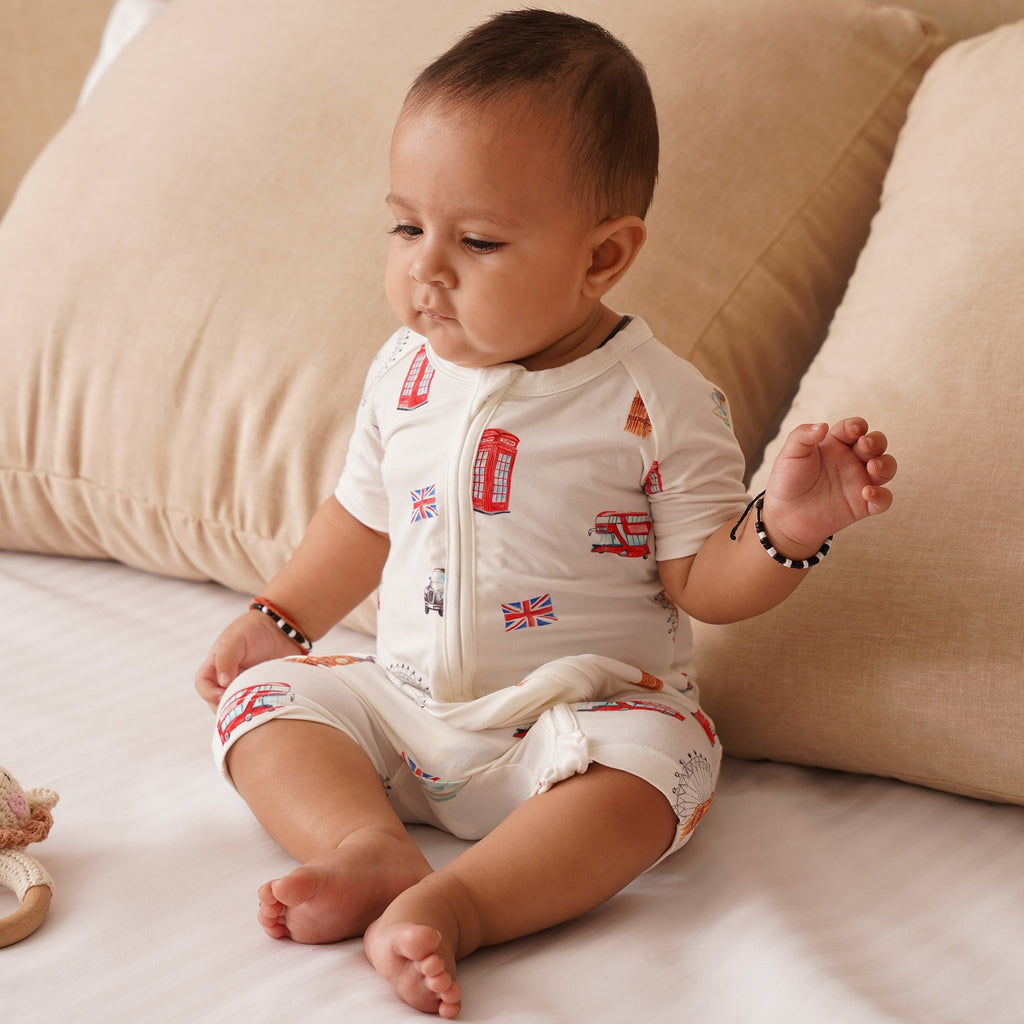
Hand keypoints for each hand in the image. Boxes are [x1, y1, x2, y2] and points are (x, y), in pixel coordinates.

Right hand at [194, 610, 302, 709]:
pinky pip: (256, 705)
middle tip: (240, 705)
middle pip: (217, 702)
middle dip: (225, 707)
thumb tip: (223, 683)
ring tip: (254, 703)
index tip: (223, 694)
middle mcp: (228, 678)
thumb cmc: (254, 628)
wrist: (283, 628)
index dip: (209, 693)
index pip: (203, 684)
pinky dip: (258, 707)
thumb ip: (226, 658)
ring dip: (242, 709)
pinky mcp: (262, 690)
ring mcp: (246, 685)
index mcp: (216, 665)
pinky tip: (266, 702)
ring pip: (236, 707)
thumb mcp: (235, 638)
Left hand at [761, 418, 896, 558]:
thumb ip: (802, 436)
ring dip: (886, 465)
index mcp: (835, 444)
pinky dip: (882, 496)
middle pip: (877, 444)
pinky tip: (868, 493)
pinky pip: (883, 500)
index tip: (853, 430)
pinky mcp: (861, 505)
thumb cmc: (787, 481)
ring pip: (886, 468)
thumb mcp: (790, 454)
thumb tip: (823, 426)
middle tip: (865, 445)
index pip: (855, 428)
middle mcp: (851, 461)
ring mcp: (858, 482)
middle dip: (877, 441)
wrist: (784, 515)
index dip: (857, 426)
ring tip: (873, 467)